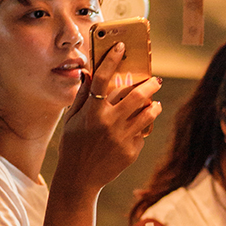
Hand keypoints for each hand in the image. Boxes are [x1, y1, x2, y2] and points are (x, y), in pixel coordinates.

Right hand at [60, 43, 161, 190]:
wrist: (79, 179)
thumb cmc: (72, 146)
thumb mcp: (71, 120)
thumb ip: (82, 97)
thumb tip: (89, 74)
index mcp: (92, 112)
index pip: (104, 78)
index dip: (112, 59)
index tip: (120, 47)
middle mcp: (108, 123)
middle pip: (136, 95)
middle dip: (149, 84)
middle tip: (154, 80)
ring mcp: (122, 138)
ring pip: (147, 114)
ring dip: (154, 105)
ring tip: (154, 102)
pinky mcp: (131, 151)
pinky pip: (143, 132)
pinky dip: (144, 126)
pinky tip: (141, 126)